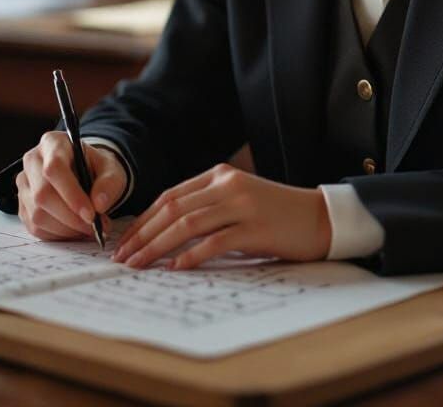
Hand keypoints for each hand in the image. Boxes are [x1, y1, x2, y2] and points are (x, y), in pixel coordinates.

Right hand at [16, 131, 126, 240]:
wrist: (87, 174)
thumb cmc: (97, 169)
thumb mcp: (112, 169)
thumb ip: (109, 183)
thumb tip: (99, 204)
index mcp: (53, 143)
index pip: (54, 168)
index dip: (72, 194)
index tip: (91, 214)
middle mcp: (32, 161)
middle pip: (42, 194)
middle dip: (71, 217)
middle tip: (94, 226)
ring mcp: (24, 184)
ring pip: (37, 214)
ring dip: (66, 228)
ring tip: (88, 228)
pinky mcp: (23, 206)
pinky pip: (35, 228)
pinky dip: (58, 235)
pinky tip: (75, 230)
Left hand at [110, 163, 331, 269]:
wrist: (319, 217)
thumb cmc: (275, 215)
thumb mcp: (237, 201)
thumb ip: (207, 208)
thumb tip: (165, 234)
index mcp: (219, 174)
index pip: (170, 196)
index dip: (144, 219)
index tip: (125, 241)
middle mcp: (227, 185)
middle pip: (173, 208)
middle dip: (143, 234)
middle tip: (123, 257)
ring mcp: (241, 204)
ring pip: (187, 223)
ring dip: (158, 246)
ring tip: (139, 265)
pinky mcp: (255, 227)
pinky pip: (215, 242)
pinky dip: (191, 256)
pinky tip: (175, 268)